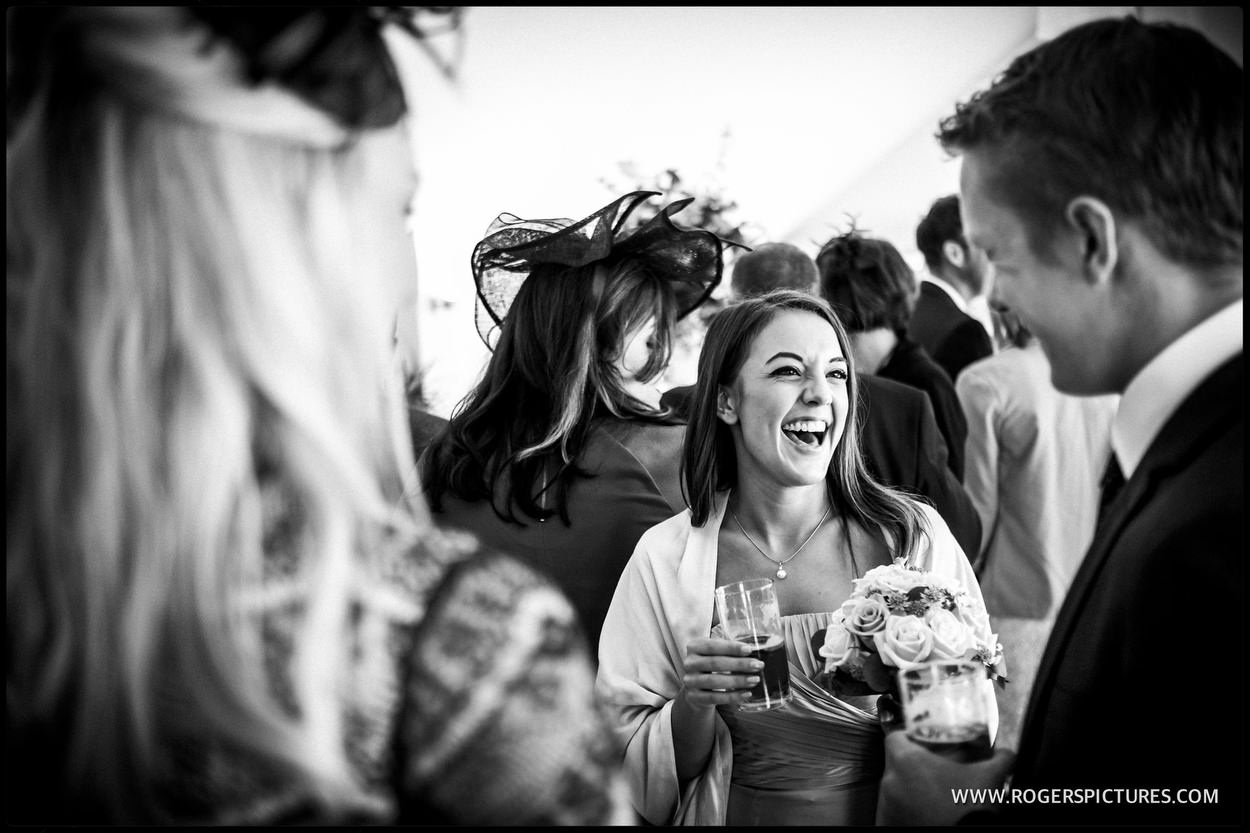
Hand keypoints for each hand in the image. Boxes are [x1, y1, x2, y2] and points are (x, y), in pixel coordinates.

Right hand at [679, 636, 762, 709]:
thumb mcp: (715, 652)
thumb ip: (730, 649)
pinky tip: (746, 693)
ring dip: (737, 681)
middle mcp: (689, 663)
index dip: (731, 648)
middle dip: (739, 664)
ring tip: (754, 679)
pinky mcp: (693, 697)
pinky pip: (714, 698)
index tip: (749, 650)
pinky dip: (732, 696)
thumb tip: (756, 649)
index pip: (712, 646)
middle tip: (758, 665)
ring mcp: (690, 681)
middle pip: (715, 663)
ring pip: (714, 681)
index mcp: (694, 646)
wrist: (697, 686)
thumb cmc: (712, 664)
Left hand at [876, 730, 1015, 825]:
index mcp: (907, 761)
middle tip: (936, 773)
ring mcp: (886, 805)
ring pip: (895, 789)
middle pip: (896, 764)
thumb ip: (999, 760)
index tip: (924, 744)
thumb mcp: (989, 779)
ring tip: (934, 796)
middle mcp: (890, 781)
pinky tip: (926, 813)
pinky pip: (893, 811)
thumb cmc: (969, 809)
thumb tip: (1007, 754)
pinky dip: (906, 810)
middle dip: (914, 767)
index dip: (909, 738)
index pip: (895, 738)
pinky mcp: (888, 823)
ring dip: (910, 789)